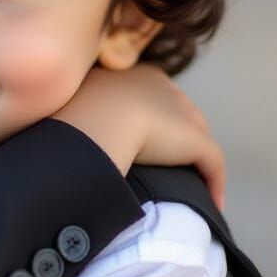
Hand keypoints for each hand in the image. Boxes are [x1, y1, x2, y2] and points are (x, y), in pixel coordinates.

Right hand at [54, 65, 225, 208]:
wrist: (92, 120)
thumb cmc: (70, 110)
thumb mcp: (69, 99)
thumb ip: (78, 106)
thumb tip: (63, 124)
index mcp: (134, 72)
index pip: (151, 95)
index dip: (146, 118)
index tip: (133, 140)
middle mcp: (163, 87)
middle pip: (178, 114)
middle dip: (173, 138)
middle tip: (157, 166)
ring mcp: (181, 113)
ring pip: (194, 139)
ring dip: (191, 162)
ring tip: (179, 186)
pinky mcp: (195, 140)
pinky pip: (211, 164)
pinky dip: (213, 184)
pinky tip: (210, 203)